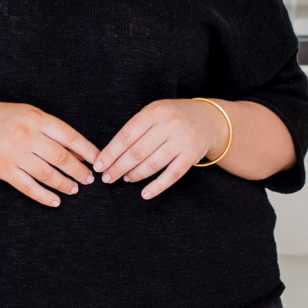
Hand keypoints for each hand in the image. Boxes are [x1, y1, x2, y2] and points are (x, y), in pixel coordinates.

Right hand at [0, 101, 97, 207]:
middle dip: (78, 171)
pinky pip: (29, 187)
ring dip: (64, 184)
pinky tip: (55, 201)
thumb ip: (53, 130)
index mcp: (37, 119)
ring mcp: (15, 154)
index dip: (87, 151)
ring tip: (74, 189)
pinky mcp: (5, 170)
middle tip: (88, 179)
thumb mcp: (31, 115)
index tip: (98, 160)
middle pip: (61, 158)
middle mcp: (27, 136)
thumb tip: (79, 152)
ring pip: (47, 174)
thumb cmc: (6, 118)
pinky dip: (44, 196)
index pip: (69, 137)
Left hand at [93, 98, 227, 198]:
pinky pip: (171, 175)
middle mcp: (168, 125)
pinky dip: (157, 186)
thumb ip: (136, 128)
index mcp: (154, 113)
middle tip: (107, 178)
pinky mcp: (191, 156)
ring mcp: (181, 141)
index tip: (99, 165)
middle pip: (137, 152)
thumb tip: (110, 153)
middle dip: (118, 167)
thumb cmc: (174, 117)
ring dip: (135, 175)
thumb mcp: (155, 113)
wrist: (209, 119)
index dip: (110, 153)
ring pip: (152, 164)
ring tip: (125, 179)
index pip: (126, 136)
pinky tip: (145, 194)